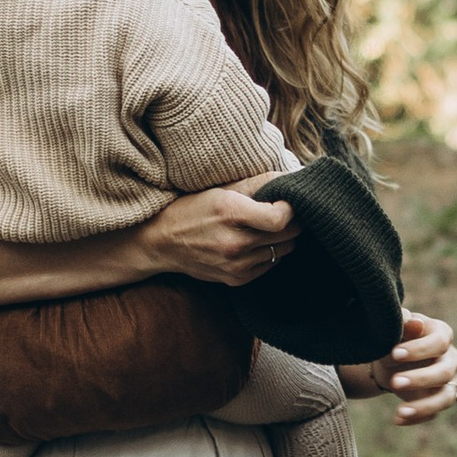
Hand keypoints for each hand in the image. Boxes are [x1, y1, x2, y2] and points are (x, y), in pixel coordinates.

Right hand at [134, 187, 297, 286]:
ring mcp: (237, 265)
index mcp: (230, 213)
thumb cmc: (194, 208)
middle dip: (292, 221)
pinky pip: (271, 265)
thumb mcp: (223, 188)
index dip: (291, 208)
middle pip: (289, 235)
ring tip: (266, 227)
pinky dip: (269, 253)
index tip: (288, 202)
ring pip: (284, 250)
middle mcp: (235, 243)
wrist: (163, 242)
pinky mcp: (237, 279)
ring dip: (282, 238)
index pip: (280, 218)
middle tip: (282, 212)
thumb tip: (293, 177)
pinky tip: (254, 243)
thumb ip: (260, 182)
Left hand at [342, 305, 456, 421]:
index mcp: (442, 335)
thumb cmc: (396, 336)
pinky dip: (416, 418)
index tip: (395, 353)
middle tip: (395, 382)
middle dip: (420, 379)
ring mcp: (448, 382)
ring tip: (401, 411)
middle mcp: (451, 359)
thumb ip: (404, 324)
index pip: (439, 342)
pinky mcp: (439, 400)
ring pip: (446, 398)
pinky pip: (434, 413)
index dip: (419, 349)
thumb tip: (415, 324)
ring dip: (424, 406)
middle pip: (444, 372)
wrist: (390, 356)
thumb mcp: (396, 328)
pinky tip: (397, 419)